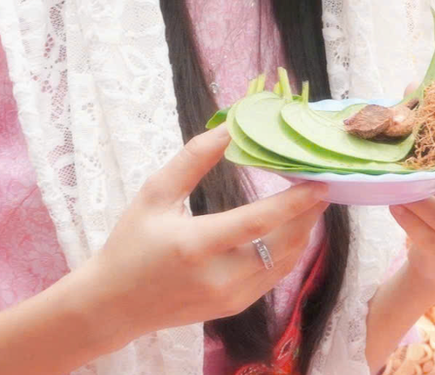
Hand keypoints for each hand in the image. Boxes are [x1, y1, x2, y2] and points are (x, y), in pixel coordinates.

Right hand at [77, 127, 328, 348]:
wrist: (112, 305)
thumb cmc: (131, 243)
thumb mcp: (155, 195)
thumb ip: (194, 159)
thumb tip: (231, 126)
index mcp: (196, 245)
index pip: (259, 222)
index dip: (295, 202)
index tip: (321, 181)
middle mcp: (219, 276)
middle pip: (283, 242)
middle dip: (308, 212)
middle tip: (323, 184)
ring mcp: (229, 296)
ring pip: (285, 260)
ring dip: (303, 230)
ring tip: (311, 201)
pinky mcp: (234, 307)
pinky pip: (274, 275)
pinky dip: (288, 249)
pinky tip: (292, 227)